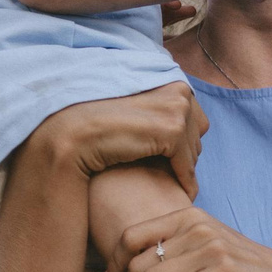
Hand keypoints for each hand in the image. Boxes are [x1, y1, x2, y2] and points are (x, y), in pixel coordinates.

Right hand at [23, 82, 207, 196]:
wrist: (75, 133)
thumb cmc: (98, 124)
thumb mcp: (131, 108)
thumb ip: (154, 108)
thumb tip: (183, 123)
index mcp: (168, 78)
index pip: (192, 114)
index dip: (182, 137)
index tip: (170, 157)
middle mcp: (177, 88)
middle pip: (196, 131)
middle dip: (185, 152)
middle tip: (168, 171)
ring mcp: (176, 107)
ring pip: (194, 149)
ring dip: (183, 167)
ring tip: (169, 181)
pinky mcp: (172, 130)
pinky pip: (188, 164)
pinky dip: (185, 181)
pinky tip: (180, 192)